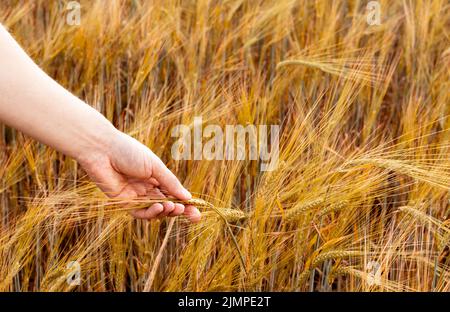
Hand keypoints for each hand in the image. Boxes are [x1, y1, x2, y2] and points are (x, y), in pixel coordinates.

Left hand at [77, 130, 200, 221]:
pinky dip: (151, 213)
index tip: (198, 212)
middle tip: (190, 214)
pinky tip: (158, 207)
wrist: (102, 150)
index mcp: (156, 176)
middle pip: (167, 204)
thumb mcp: (155, 166)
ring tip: (172, 207)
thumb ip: (170, 183)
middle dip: (179, 210)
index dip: (185, 203)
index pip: (174, 193)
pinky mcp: (123, 203)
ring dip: (166, 211)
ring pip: (155, 211)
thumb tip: (188, 197)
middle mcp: (147, 187)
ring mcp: (135, 196)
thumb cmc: (128, 152)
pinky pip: (139, 213)